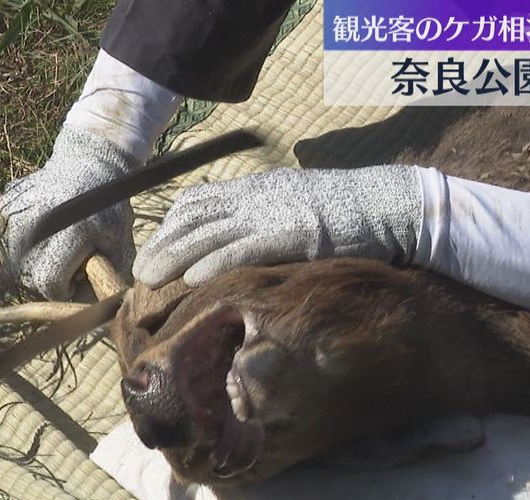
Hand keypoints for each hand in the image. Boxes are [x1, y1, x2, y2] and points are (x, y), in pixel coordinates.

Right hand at [0, 126, 138, 299]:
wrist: (89, 164)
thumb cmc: (109, 211)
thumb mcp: (119, 246)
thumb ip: (106, 282)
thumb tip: (92, 314)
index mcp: (70, 234)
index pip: (49, 283)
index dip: (64, 289)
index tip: (77, 278)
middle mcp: (37, 223)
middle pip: (28, 276)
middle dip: (47, 277)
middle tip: (68, 260)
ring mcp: (17, 212)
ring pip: (12, 261)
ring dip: (33, 261)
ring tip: (56, 244)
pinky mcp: (5, 205)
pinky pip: (6, 239)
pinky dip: (23, 241)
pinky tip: (44, 227)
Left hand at [132, 166, 423, 286]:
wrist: (390, 205)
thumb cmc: (352, 213)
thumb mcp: (301, 208)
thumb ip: (271, 220)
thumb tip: (251, 243)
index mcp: (259, 188)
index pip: (200, 201)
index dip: (172, 226)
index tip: (157, 249)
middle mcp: (258, 196)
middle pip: (195, 217)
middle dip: (164, 244)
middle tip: (139, 273)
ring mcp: (273, 213)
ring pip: (210, 233)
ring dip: (175, 256)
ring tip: (150, 279)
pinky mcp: (290, 233)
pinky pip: (243, 248)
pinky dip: (215, 263)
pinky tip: (194, 279)